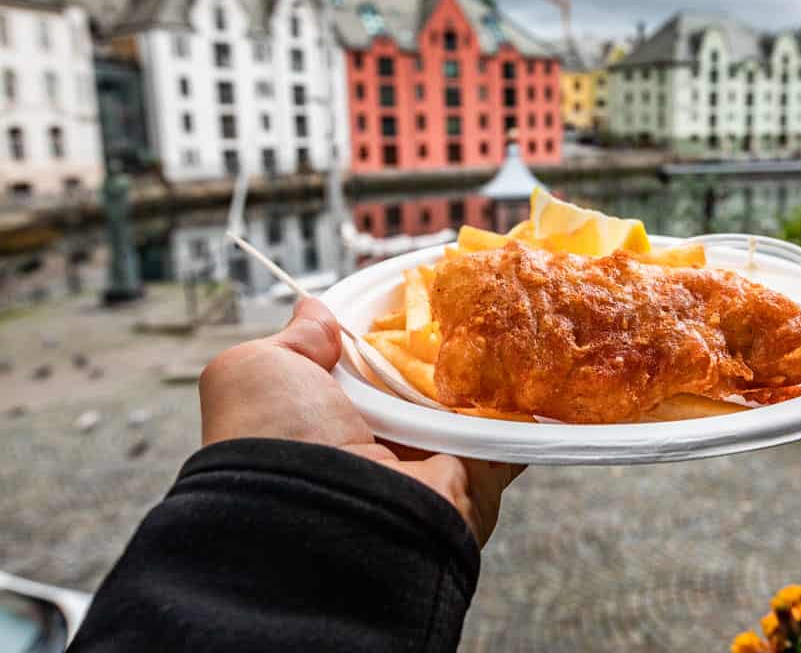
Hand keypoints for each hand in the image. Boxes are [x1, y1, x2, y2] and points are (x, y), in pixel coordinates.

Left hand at [199, 297, 521, 544]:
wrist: (327, 518)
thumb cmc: (278, 438)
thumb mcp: (259, 371)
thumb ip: (293, 339)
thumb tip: (314, 309)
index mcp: (331, 414)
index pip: (372, 359)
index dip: (395, 324)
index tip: (422, 286)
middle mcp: (382, 438)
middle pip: (429, 375)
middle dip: (453, 339)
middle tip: (478, 295)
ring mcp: (433, 458)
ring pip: (474, 398)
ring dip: (494, 363)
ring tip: (514, 315)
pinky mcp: (479, 476)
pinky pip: (512, 432)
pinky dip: (528, 403)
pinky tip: (537, 361)